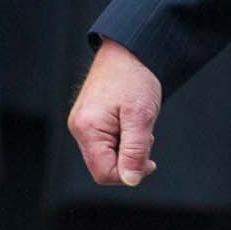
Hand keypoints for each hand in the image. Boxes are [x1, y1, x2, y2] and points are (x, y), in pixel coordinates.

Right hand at [68, 39, 162, 186]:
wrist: (131, 49)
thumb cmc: (135, 78)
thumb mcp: (141, 116)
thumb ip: (135, 150)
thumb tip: (131, 180)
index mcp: (87, 129)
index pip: (104, 173)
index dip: (129, 173)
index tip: (150, 162)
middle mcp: (79, 129)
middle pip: (105, 165)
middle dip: (130, 158)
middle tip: (146, 135)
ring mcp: (83, 123)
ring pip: (108, 154)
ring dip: (129, 146)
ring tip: (139, 123)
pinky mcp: (91, 119)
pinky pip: (108, 141)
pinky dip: (125, 137)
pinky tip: (133, 121)